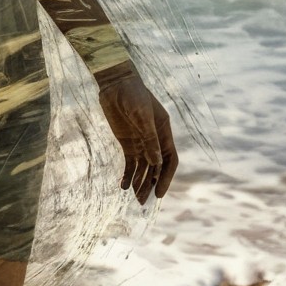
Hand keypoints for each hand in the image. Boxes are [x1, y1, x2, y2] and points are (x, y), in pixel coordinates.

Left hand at [97, 72, 177, 203]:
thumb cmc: (132, 95)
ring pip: (143, 168)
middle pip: (156, 168)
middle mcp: (154, 140)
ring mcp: (140, 141)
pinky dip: (128, 174)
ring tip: (136, 199)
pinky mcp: (127, 142)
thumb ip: (149, 139)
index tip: (158, 193)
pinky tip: (124, 186)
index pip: (170, 160)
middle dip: (151, 185)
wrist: (115, 83)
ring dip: (140, 183)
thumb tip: (156, 164)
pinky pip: (130, 163)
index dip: (165, 177)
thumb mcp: (141, 116)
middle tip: (143, 202)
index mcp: (164, 132)